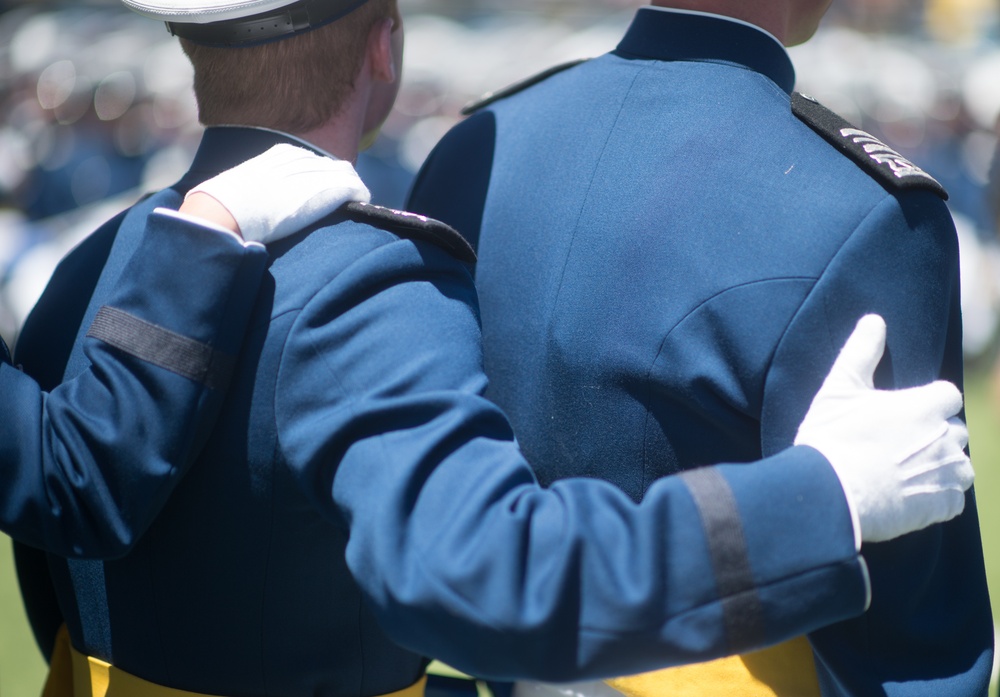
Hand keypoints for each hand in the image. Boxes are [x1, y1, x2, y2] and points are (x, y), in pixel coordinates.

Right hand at [184, 144, 370, 244]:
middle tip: (342, 197)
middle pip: (330, 165)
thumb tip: (251, 201)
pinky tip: (361, 203)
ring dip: (350, 188)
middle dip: (337, 181)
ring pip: (345, 174)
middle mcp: (299, 159)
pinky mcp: (325, 190)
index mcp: (279, 154)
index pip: (309, 160)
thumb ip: (255, 186)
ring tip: (353, 201)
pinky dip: (359, 195)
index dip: (318, 175)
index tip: (320, 188)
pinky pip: (353, 188)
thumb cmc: (224, 205)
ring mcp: (314, 173)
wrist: (227, 211)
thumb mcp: (240, 184)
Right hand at [794, 314, 972, 542]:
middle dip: (935, 437)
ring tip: (906, 473)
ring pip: (961, 467)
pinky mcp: (942, 507)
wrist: (829, 492)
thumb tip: (874, 320)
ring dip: (941, 468)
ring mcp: (947, 474)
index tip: (905, 414)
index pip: (948, 396)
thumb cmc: (832, 437)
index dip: (928, 404)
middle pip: (955, 432)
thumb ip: (861, 352)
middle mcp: (945, 438)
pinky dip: (936, 499)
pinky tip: (908, 497)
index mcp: (926, 406)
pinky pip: (953, 501)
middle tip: (899, 446)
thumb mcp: (839, 388)